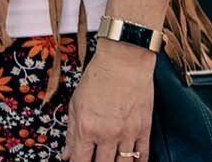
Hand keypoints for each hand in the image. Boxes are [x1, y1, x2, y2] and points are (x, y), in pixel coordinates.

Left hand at [63, 40, 153, 161]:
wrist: (124, 60)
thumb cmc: (99, 77)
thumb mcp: (76, 103)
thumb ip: (71, 132)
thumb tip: (67, 154)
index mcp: (87, 127)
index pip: (80, 161)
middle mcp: (107, 134)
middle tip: (96, 160)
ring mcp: (127, 133)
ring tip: (112, 161)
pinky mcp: (144, 129)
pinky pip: (142, 156)